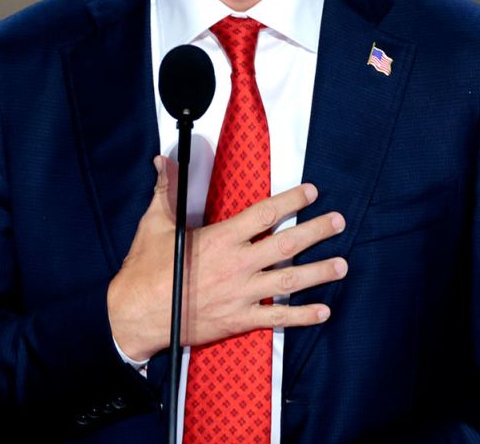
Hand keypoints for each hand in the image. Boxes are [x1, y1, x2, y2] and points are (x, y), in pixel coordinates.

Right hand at [107, 155, 347, 360]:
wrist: (136, 314)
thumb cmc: (145, 269)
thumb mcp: (154, 223)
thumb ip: (166, 190)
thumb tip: (162, 160)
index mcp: (220, 239)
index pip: (264, 214)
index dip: (291, 200)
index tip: (311, 191)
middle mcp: (236, 265)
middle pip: (286, 245)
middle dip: (316, 231)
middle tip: (338, 222)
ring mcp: (241, 294)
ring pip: (289, 281)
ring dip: (319, 272)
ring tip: (342, 264)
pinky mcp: (238, 320)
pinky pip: (277, 318)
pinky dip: (302, 315)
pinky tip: (323, 311)